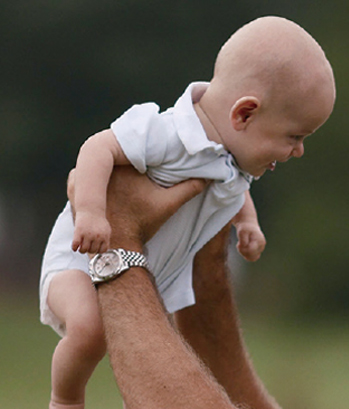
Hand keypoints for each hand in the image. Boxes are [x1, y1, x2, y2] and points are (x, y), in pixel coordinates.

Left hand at [67, 167, 206, 249]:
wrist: (118, 248)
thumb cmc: (142, 224)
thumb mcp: (169, 204)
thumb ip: (189, 188)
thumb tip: (208, 176)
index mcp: (121, 167)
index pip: (129, 152)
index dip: (136, 158)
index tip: (143, 166)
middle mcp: (98, 171)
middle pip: (110, 159)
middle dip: (118, 164)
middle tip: (130, 175)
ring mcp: (80, 183)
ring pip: (93, 169)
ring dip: (102, 173)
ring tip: (115, 182)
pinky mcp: (72, 195)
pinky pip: (79, 181)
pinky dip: (88, 184)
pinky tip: (100, 191)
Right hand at [72, 211, 111, 253]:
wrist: (90, 210)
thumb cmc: (98, 220)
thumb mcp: (106, 230)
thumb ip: (106, 239)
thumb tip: (103, 250)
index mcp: (105, 237)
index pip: (102, 250)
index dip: (98, 251)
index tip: (95, 249)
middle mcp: (97, 237)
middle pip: (92, 250)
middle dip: (89, 250)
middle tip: (87, 247)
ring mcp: (87, 235)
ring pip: (84, 249)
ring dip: (82, 251)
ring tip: (81, 248)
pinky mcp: (78, 232)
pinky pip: (75, 244)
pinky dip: (74, 248)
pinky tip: (75, 247)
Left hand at [235, 223, 266, 261]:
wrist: (249, 227)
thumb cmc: (245, 229)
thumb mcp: (241, 232)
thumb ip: (243, 240)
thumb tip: (245, 247)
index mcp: (259, 241)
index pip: (250, 251)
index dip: (242, 249)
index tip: (238, 244)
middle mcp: (261, 246)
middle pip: (251, 256)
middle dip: (243, 252)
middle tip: (239, 245)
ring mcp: (260, 250)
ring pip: (252, 258)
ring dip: (244, 254)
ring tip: (242, 246)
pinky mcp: (258, 252)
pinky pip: (252, 258)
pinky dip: (246, 255)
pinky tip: (244, 249)